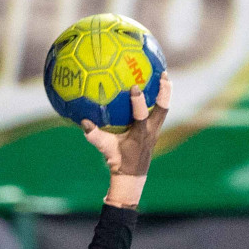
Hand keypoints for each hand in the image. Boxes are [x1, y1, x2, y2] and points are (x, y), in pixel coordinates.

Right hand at [81, 75, 172, 205]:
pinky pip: (160, 111)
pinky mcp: (155, 129)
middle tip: (162, 74)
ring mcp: (155, 130)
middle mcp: (151, 131)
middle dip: (164, 92)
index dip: (138, 102)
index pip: (140, 116)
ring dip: (166, 93)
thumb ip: (94, 136)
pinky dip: (160, 99)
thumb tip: (83, 121)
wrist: (132, 174)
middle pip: (163, 109)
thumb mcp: (105, 148)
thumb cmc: (118, 160)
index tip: (134, 87)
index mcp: (139, 135)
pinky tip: (155, 88)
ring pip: (165, 108)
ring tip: (164, 76)